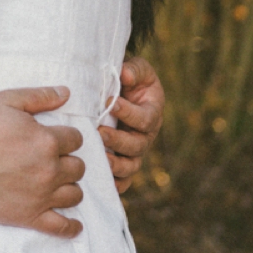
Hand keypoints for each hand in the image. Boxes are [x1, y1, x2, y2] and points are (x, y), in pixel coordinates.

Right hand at [0, 86, 84, 237]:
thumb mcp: (6, 101)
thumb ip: (39, 96)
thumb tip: (66, 93)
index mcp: (46, 140)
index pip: (75, 139)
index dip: (67, 136)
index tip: (56, 137)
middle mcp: (48, 170)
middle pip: (78, 167)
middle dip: (68, 160)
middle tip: (53, 158)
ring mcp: (40, 196)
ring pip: (74, 194)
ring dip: (69, 186)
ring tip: (57, 182)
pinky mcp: (29, 217)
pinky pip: (61, 227)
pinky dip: (71, 227)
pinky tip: (75, 224)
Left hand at [99, 56, 164, 191]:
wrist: (122, 90)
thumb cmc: (129, 79)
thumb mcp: (137, 69)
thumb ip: (134, 69)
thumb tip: (125, 75)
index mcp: (152, 113)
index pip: (145, 118)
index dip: (129, 113)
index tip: (110, 102)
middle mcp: (146, 136)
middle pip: (138, 145)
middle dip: (119, 140)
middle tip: (100, 132)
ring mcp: (135, 151)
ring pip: (131, 166)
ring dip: (116, 164)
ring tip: (100, 157)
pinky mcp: (123, 162)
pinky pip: (123, 179)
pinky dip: (114, 183)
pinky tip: (100, 180)